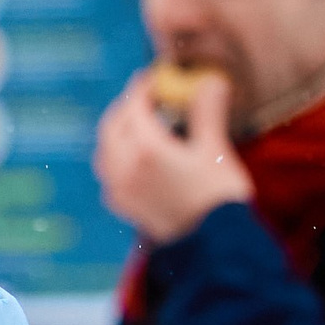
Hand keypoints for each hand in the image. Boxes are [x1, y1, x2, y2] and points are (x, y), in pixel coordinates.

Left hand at [93, 65, 255, 243]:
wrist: (213, 246)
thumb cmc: (219, 197)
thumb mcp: (216, 149)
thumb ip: (206, 112)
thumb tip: (209, 81)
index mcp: (146, 149)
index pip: (134, 106)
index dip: (143, 88)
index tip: (154, 77)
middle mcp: (124, 167)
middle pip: (113, 125)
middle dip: (127, 107)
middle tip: (147, 97)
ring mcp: (118, 188)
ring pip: (105, 148)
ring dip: (118, 131)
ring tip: (141, 123)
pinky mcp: (121, 204)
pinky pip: (108, 171)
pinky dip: (116, 155)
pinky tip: (135, 154)